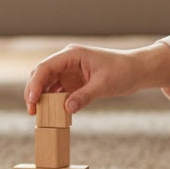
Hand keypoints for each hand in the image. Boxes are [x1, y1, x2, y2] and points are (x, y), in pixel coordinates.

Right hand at [23, 41, 169, 114]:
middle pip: (41, 74)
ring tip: (38, 114)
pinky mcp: (73, 80)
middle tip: (32, 110)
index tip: (32, 100)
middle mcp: (66, 61)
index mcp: (71, 55)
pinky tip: (51, 111)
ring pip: (47, 83)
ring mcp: (68, 70)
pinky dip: (53, 100)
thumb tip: (67, 109)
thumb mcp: (104, 85)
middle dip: (34, 92)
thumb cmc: (123, 71)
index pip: (45, 68)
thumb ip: (84, 96)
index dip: (36, 84)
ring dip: (42, 97)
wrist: (138, 70)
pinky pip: (57, 90)